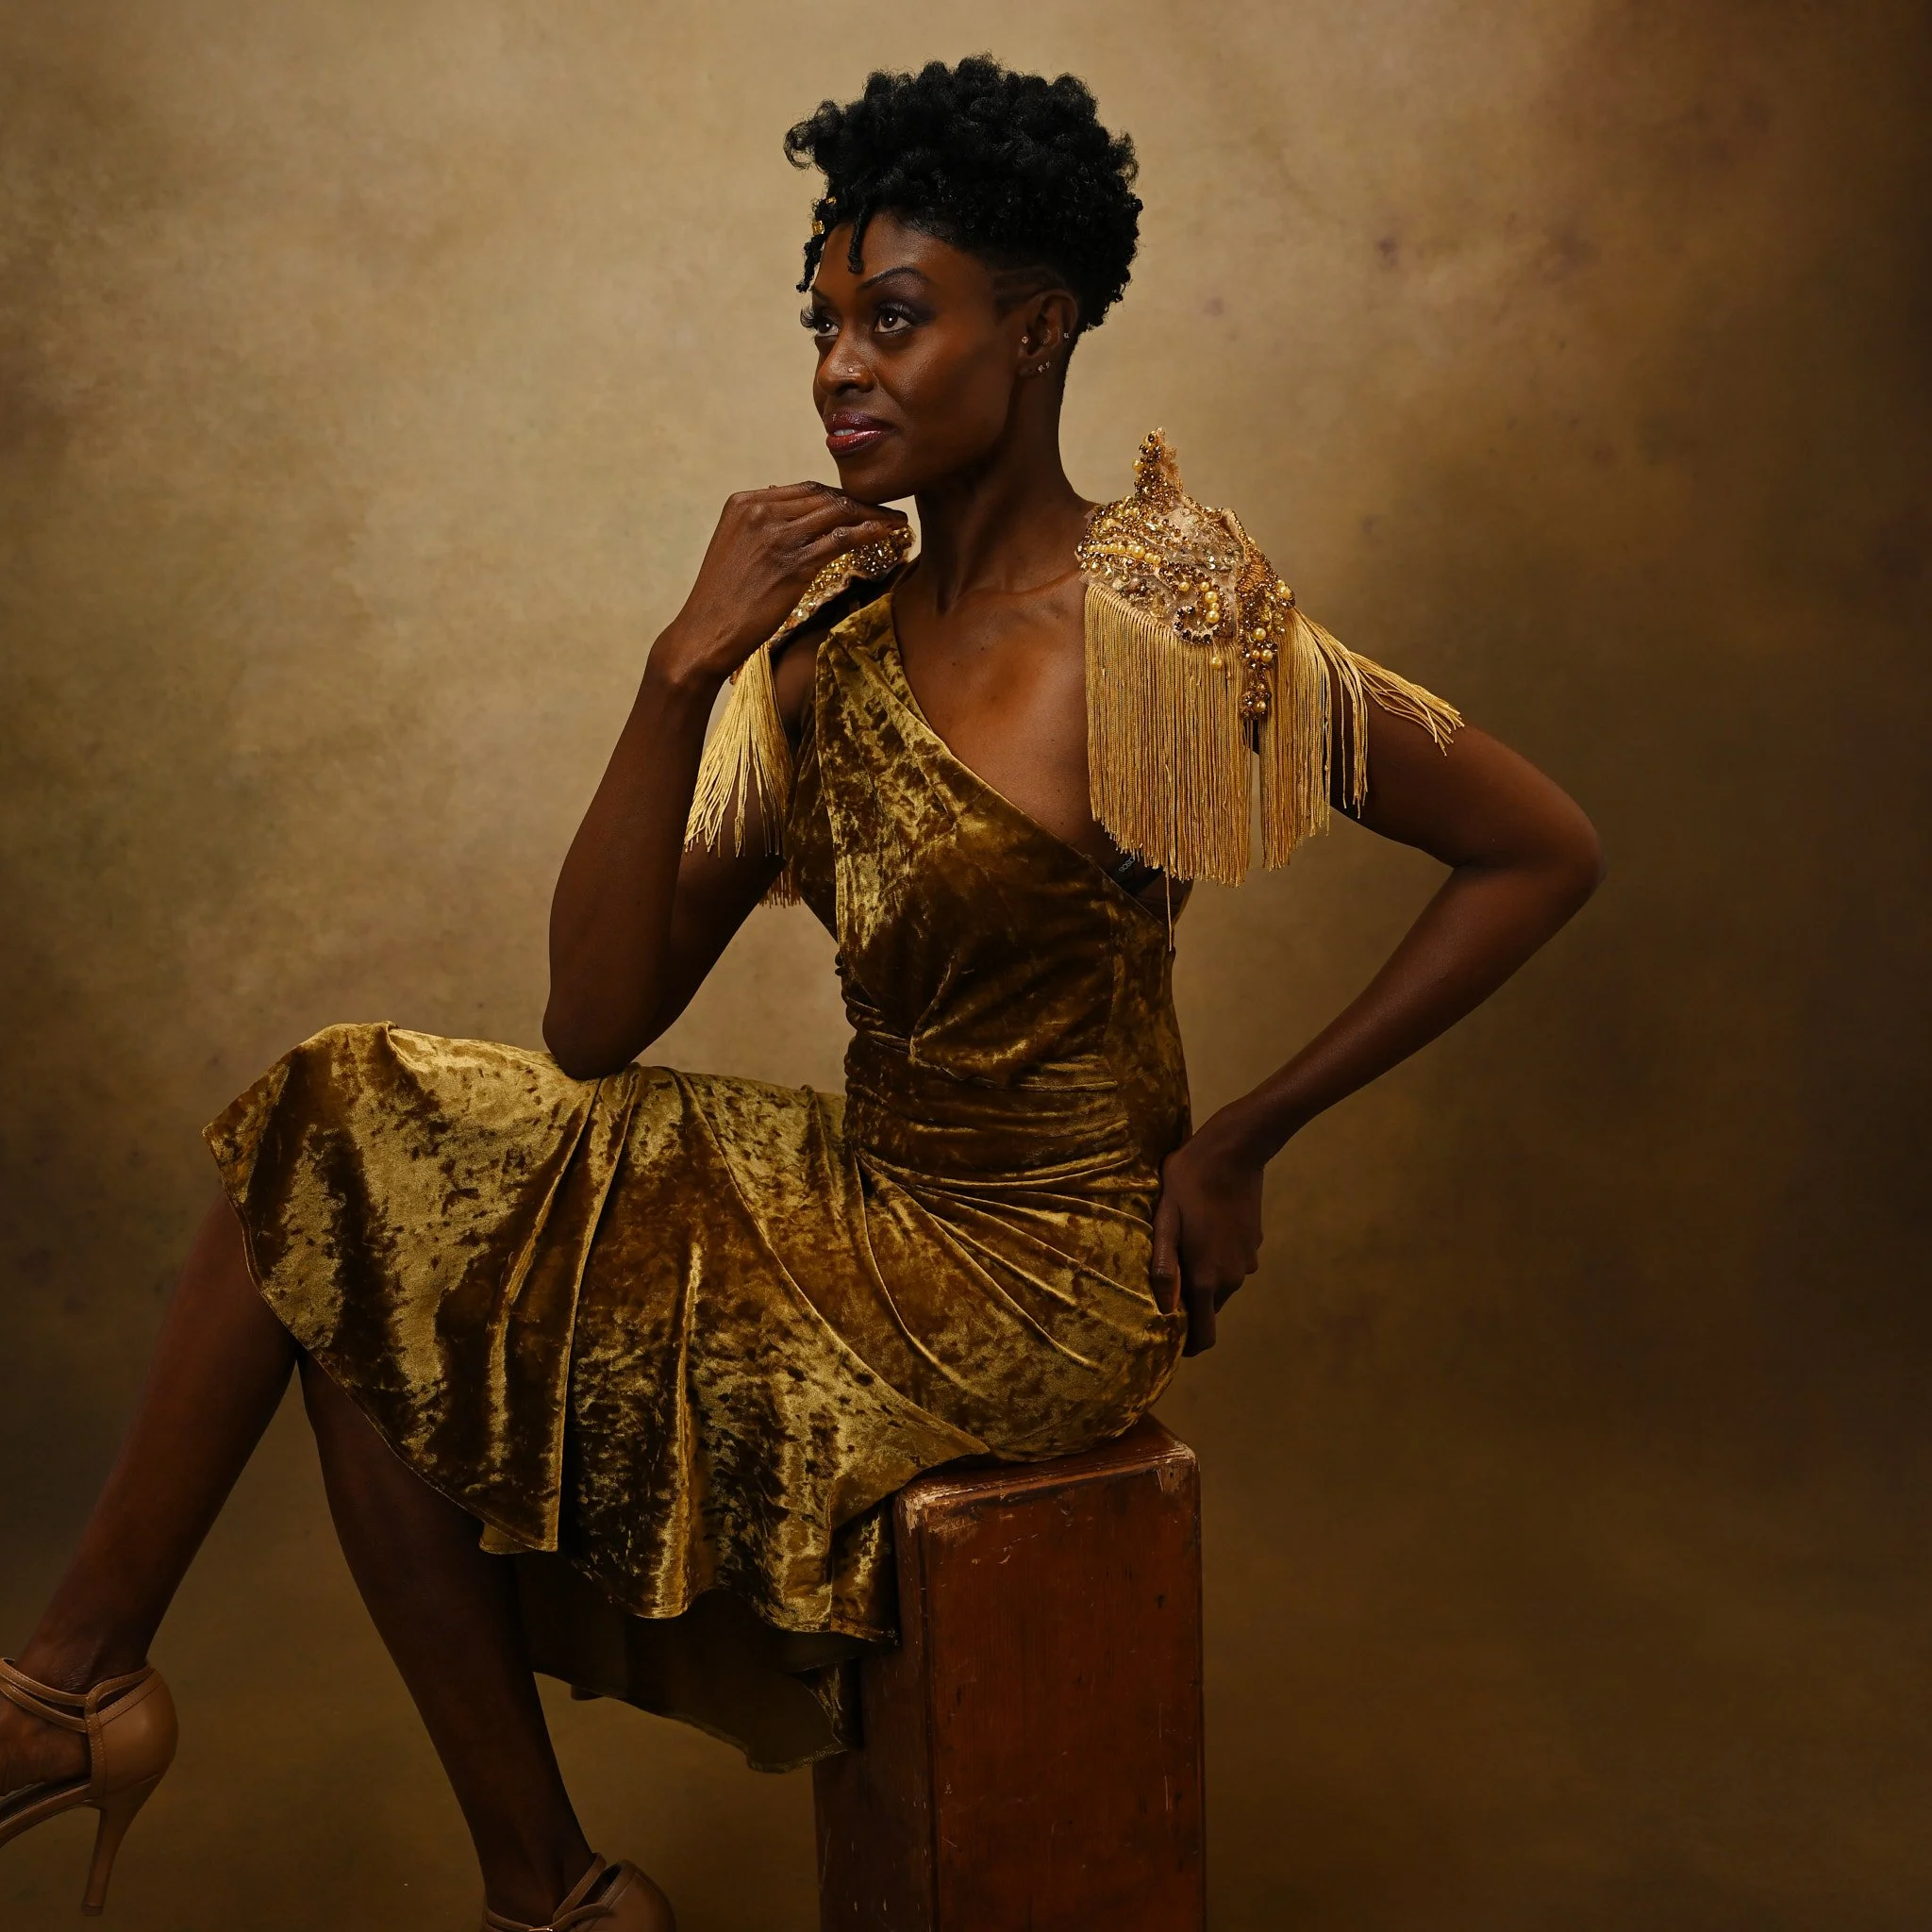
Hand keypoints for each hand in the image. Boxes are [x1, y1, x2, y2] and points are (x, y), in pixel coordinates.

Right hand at [649, 484, 909, 692]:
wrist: (704, 633)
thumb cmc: (722, 601)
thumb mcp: (735, 550)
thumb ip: (759, 528)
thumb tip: (789, 509)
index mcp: (744, 502)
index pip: (805, 490)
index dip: (838, 497)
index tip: (862, 507)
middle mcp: (760, 510)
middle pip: (825, 495)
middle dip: (861, 502)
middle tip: (888, 512)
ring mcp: (777, 534)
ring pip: (838, 511)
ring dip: (874, 514)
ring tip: (897, 522)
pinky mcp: (793, 562)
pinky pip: (843, 537)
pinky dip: (871, 531)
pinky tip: (889, 534)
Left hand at [1150, 1113, 1266, 1355]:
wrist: (1234, 1151)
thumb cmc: (1188, 1182)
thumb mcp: (1164, 1220)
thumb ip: (1163, 1266)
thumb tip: (1163, 1309)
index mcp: (1207, 1277)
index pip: (1203, 1335)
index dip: (1188, 1344)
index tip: (1169, 1339)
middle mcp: (1232, 1277)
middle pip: (1209, 1307)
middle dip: (1189, 1303)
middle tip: (1164, 1277)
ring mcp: (1247, 1261)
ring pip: (1220, 1284)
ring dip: (1202, 1275)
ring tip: (1181, 1245)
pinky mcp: (1255, 1244)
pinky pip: (1231, 1263)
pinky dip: (1216, 1257)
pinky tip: (1202, 1228)